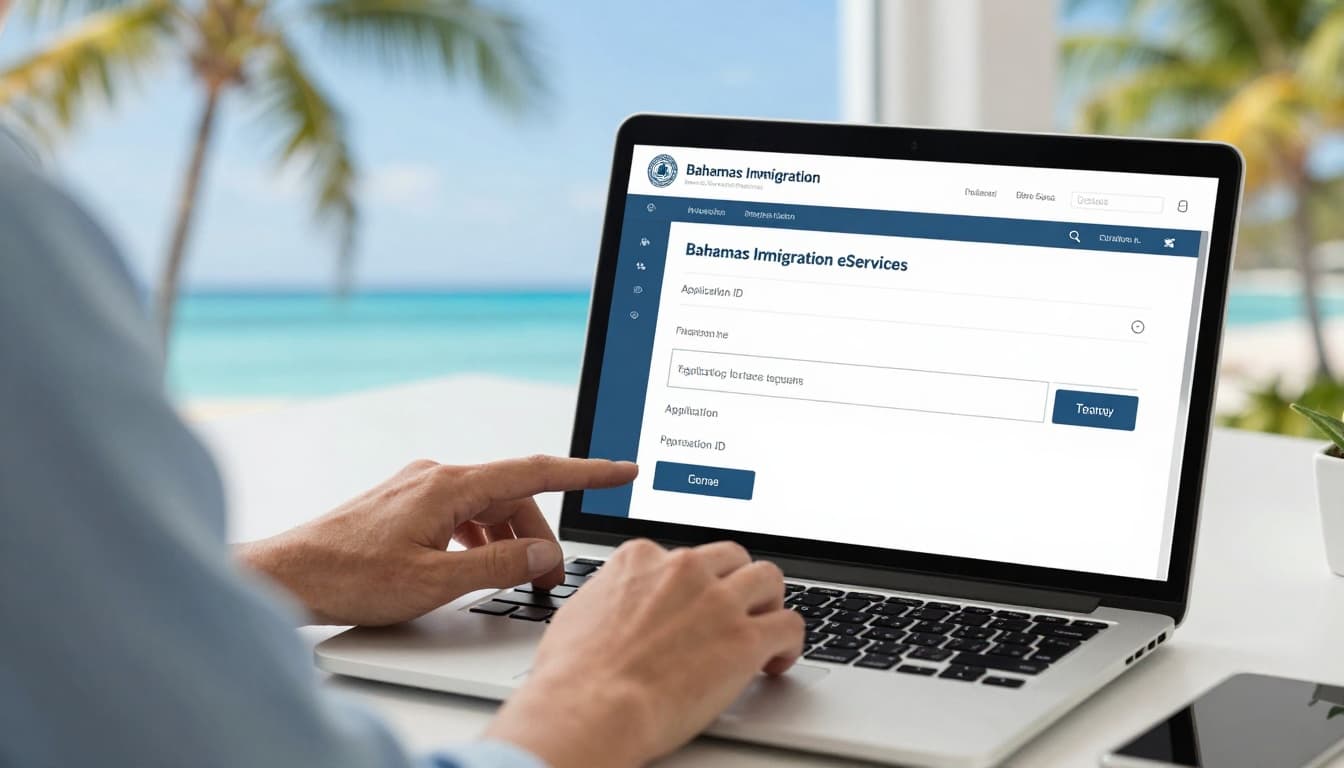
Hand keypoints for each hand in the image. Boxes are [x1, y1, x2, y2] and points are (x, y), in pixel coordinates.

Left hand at [236, 455, 636, 625]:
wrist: (286, 575)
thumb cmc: (349, 578)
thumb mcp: (435, 582)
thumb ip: (497, 566)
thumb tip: (542, 555)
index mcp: (449, 485)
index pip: (535, 471)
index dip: (587, 472)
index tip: (624, 470)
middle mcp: (436, 475)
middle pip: (512, 495)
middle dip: (539, 535)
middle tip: (549, 580)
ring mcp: (418, 486)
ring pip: (486, 506)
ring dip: (508, 540)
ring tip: (512, 581)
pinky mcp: (405, 502)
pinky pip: (461, 512)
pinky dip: (480, 537)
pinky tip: (473, 567)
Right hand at [485, 539, 804, 767]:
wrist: (590, 707)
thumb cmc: (574, 674)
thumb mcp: (580, 611)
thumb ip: (610, 596)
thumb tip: (613, 606)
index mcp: (642, 559)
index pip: (683, 556)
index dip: (693, 583)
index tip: (695, 603)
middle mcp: (684, 570)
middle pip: (732, 558)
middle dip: (736, 583)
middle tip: (735, 612)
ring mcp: (718, 602)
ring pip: (769, 579)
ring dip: (769, 604)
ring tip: (764, 630)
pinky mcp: (745, 640)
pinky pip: (790, 625)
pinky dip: (790, 643)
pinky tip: (777, 661)